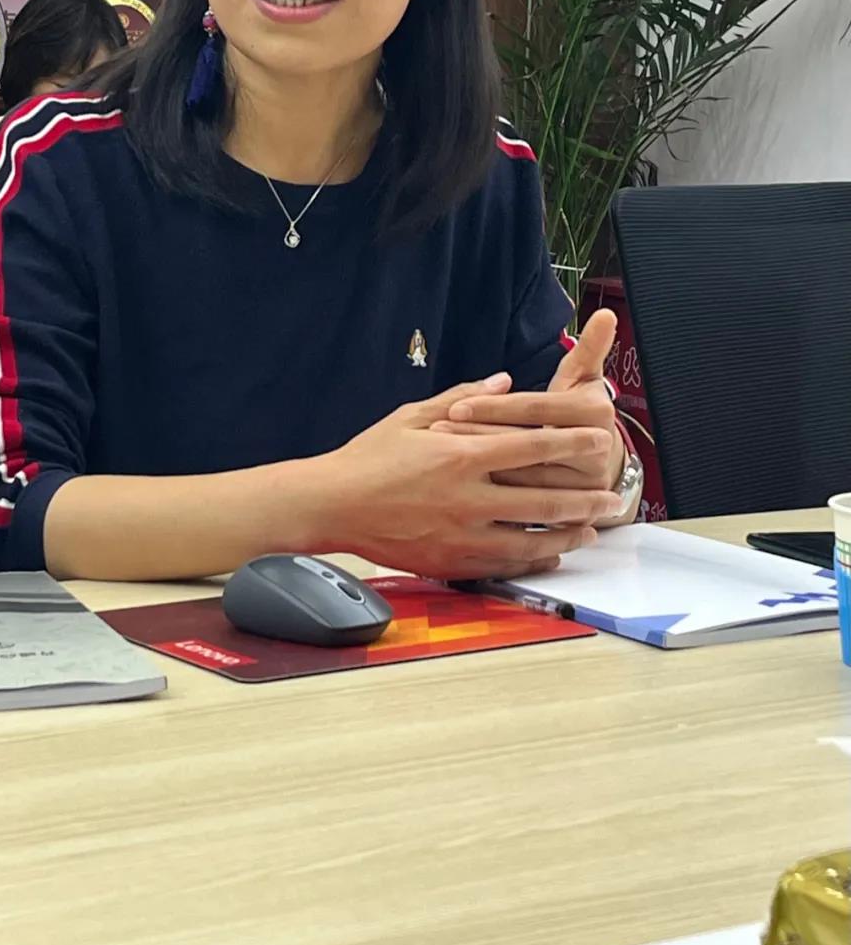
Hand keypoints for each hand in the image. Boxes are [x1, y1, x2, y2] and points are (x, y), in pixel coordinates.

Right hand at [313, 377, 622, 581]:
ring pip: (531, 538)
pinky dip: (533, 558)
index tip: (599, 437)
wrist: (332, 505)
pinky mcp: (451, 561)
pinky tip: (551, 553)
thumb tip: (503, 381)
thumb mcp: (412, 415)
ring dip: (568, 533)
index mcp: (459, 454)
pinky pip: (504, 563)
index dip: (571, 441)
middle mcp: (467, 496)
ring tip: (592, 528)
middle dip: (584, 497)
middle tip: (612, 495)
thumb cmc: (368, 457)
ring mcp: (460, 533)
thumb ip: (462, 397)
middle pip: (543, 499)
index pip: (531, 446)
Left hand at [430, 310, 627, 499]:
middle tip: (437, 430)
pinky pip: (526, 507)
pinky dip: (491, 497)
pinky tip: (462, 489)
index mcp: (594, 413)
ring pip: (521, 479)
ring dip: (477, 469)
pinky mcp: (569, 515)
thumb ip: (590, 348)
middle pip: (524, 444)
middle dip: (478, 437)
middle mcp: (593, 451)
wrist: (606, 470)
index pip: (535, 409)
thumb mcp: (586, 381)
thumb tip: (606, 314)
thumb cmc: (583, 416)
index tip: (458, 406)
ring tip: (438, 457)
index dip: (495, 407)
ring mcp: (582, 487)